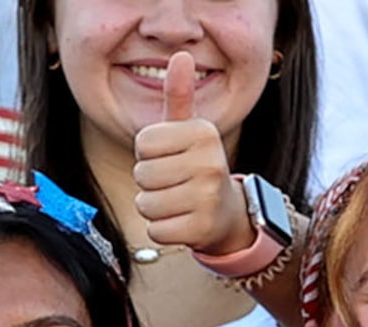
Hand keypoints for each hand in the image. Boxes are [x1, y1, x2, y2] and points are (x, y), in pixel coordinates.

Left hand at [132, 52, 253, 258]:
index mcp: (203, 132)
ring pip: (146, 204)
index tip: (170, 156)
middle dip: (150, 182)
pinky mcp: (201, 229)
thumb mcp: (187, 129)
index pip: (143, 142)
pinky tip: (181, 220)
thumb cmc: (194, 165)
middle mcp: (209, 162)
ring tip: (177, 200)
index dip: (148, 153)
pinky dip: (162, 229)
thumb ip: (178, 95)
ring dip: (154, 207)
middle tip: (174, 182)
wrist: (225, 212)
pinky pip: (155, 231)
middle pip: (142, 174)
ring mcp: (207, 198)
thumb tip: (181, 55)